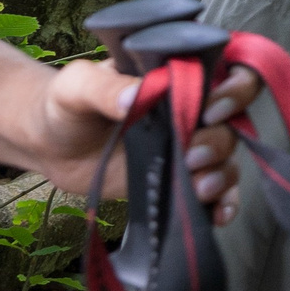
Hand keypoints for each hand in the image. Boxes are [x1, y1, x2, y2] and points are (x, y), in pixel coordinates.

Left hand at [38, 59, 258, 222]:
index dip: (236, 90)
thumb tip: (135, 97)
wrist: (53, 146)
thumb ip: (104, 87)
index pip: (232, 74)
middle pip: (232, 122)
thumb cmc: (68, 104)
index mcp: (182, 78)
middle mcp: (195, 110)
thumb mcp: (78, 85)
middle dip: (219, 142)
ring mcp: (189, 146)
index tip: (209, 111)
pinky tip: (217, 216)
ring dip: (222, 174)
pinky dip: (224, 203)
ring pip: (227, 158)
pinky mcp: (180, 178)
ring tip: (198, 189)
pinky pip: (216, 191)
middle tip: (191, 157)